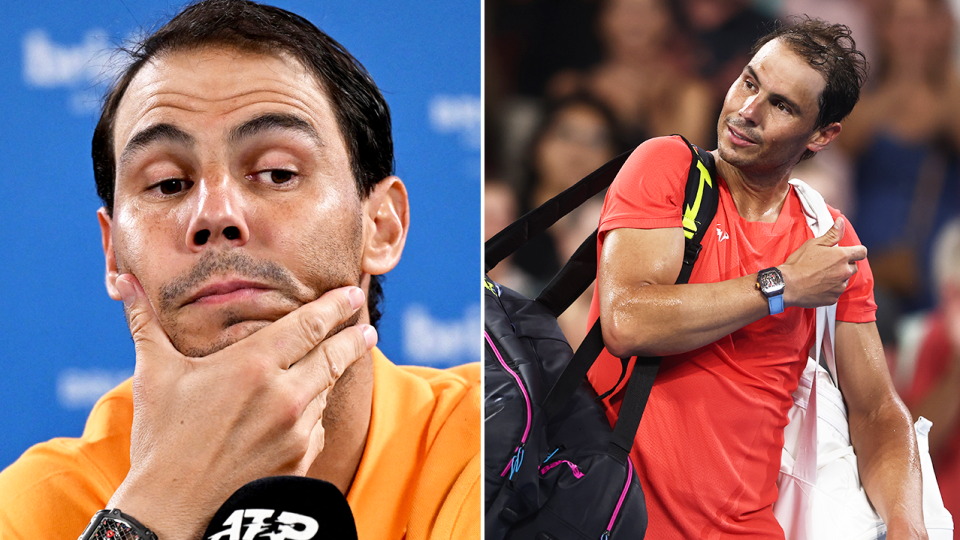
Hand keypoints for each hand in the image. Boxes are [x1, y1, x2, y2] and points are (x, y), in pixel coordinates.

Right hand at [107, 274, 376, 539]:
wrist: (172, 507)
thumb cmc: (161, 438)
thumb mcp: (155, 374)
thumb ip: (146, 323)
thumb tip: (124, 283)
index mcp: (254, 365)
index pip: (310, 325)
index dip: (336, 306)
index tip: (353, 294)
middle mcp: (284, 393)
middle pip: (334, 355)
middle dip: (353, 337)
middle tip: (366, 326)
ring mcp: (297, 428)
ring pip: (326, 390)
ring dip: (331, 375)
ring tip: (336, 362)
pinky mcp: (302, 457)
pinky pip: (318, 425)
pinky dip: (313, 413)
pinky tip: (303, 411)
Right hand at [779, 217, 867, 308]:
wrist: (787, 285)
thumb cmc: (799, 263)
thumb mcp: (814, 244)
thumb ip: (832, 234)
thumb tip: (841, 222)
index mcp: (842, 256)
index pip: (862, 252)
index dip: (856, 251)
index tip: (848, 252)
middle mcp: (844, 272)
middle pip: (853, 266)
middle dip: (844, 265)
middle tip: (827, 264)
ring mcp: (840, 286)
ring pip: (844, 280)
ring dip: (837, 277)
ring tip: (820, 276)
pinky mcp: (834, 298)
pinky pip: (836, 292)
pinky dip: (830, 289)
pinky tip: (817, 285)